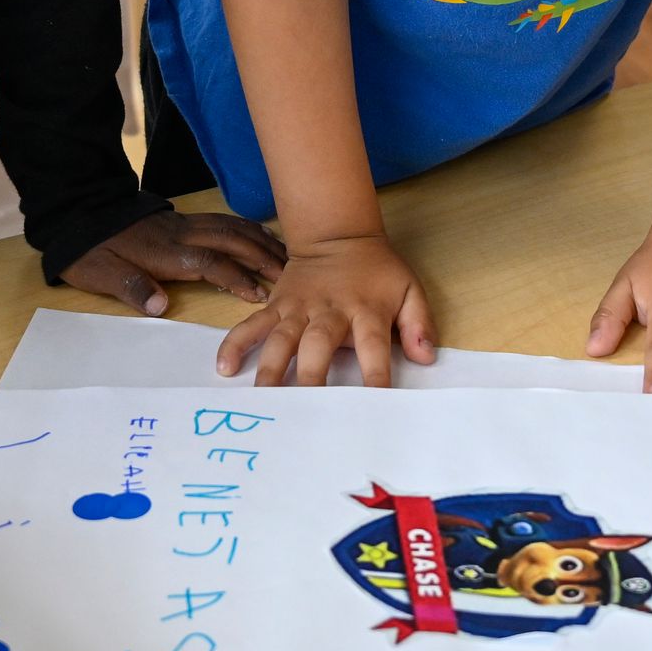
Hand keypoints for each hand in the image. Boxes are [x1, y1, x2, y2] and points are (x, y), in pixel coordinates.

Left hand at [60, 209, 285, 316]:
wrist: (77, 213)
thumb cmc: (89, 251)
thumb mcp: (100, 273)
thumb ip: (132, 288)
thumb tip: (160, 306)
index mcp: (166, 252)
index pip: (211, 262)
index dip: (237, 278)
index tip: (260, 295)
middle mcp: (182, 235)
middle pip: (231, 241)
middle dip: (263, 258)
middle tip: (291, 276)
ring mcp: (184, 225)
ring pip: (232, 228)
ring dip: (261, 242)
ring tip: (288, 257)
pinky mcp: (182, 221)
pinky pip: (223, 221)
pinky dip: (248, 228)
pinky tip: (262, 235)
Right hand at [217, 232, 432, 386]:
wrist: (338, 236)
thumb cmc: (377, 272)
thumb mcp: (409, 288)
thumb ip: (419, 323)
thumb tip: (426, 357)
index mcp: (366, 310)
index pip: (372, 347)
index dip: (374, 376)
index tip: (375, 406)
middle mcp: (329, 311)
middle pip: (319, 346)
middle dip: (312, 378)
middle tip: (307, 414)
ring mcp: (298, 308)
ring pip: (282, 340)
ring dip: (272, 370)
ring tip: (263, 400)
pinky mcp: (277, 306)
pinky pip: (252, 324)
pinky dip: (236, 343)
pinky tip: (224, 368)